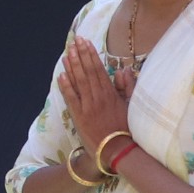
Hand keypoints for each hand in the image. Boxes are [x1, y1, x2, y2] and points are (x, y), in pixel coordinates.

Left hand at [58, 35, 131, 151]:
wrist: (118, 151)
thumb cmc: (127, 129)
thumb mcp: (132, 106)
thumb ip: (129, 87)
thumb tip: (124, 70)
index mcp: (111, 94)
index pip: (99, 69)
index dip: (91, 55)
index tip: (86, 42)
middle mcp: (98, 97)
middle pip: (88, 72)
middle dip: (81, 55)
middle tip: (75, 41)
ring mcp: (88, 107)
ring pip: (79, 82)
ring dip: (72, 66)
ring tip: (67, 52)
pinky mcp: (79, 117)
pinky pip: (71, 98)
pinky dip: (66, 86)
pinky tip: (61, 75)